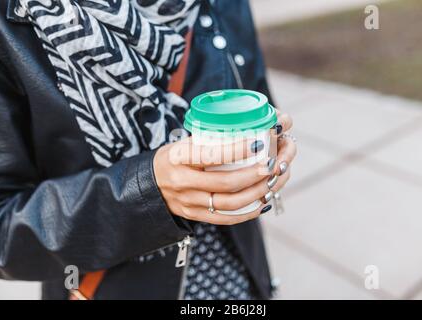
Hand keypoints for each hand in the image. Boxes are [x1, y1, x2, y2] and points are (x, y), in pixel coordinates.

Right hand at [153, 110, 295, 224]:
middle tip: (272, 164)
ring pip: (229, 203)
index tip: (258, 142)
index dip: (237, 150)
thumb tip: (248, 129)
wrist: (149, 186)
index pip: (211, 154)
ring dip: (255, 193)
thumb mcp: (183, 143)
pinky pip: (225, 218)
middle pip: (225, 182)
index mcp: (179, 157)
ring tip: (272, 182)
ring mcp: (189, 202)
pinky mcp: (195, 216)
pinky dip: (248, 212)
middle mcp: (183, 181)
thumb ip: (209, 140)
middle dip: (253, 174)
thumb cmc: (173, 159)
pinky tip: (262, 202)